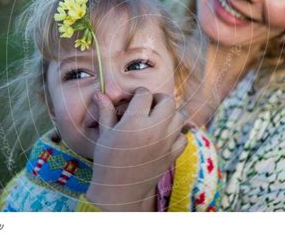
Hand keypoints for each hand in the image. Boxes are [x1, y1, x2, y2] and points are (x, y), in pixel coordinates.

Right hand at [86, 87, 186, 210]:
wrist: (119, 190)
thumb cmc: (107, 160)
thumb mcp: (104, 134)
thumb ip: (106, 111)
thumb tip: (100, 94)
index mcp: (134, 121)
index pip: (145, 94)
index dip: (139, 93)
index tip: (134, 99)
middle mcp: (154, 129)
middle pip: (167, 101)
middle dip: (158, 98)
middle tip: (149, 104)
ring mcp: (166, 142)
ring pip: (179, 116)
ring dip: (170, 114)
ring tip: (157, 119)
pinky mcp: (172, 155)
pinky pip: (183, 137)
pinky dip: (177, 134)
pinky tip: (165, 136)